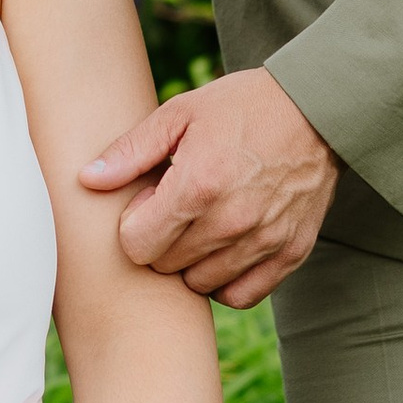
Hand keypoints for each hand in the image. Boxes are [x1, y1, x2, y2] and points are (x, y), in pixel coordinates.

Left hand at [80, 68, 337, 304]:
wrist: (315, 109)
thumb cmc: (240, 107)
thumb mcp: (180, 113)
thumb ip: (131, 151)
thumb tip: (87, 180)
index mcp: (197, 186)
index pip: (137, 246)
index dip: (135, 223)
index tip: (149, 201)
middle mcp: (231, 222)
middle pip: (166, 266)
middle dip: (161, 240)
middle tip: (178, 207)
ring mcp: (264, 241)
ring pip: (201, 284)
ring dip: (192, 261)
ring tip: (203, 223)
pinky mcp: (291, 253)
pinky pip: (242, 295)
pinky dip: (226, 281)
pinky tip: (224, 248)